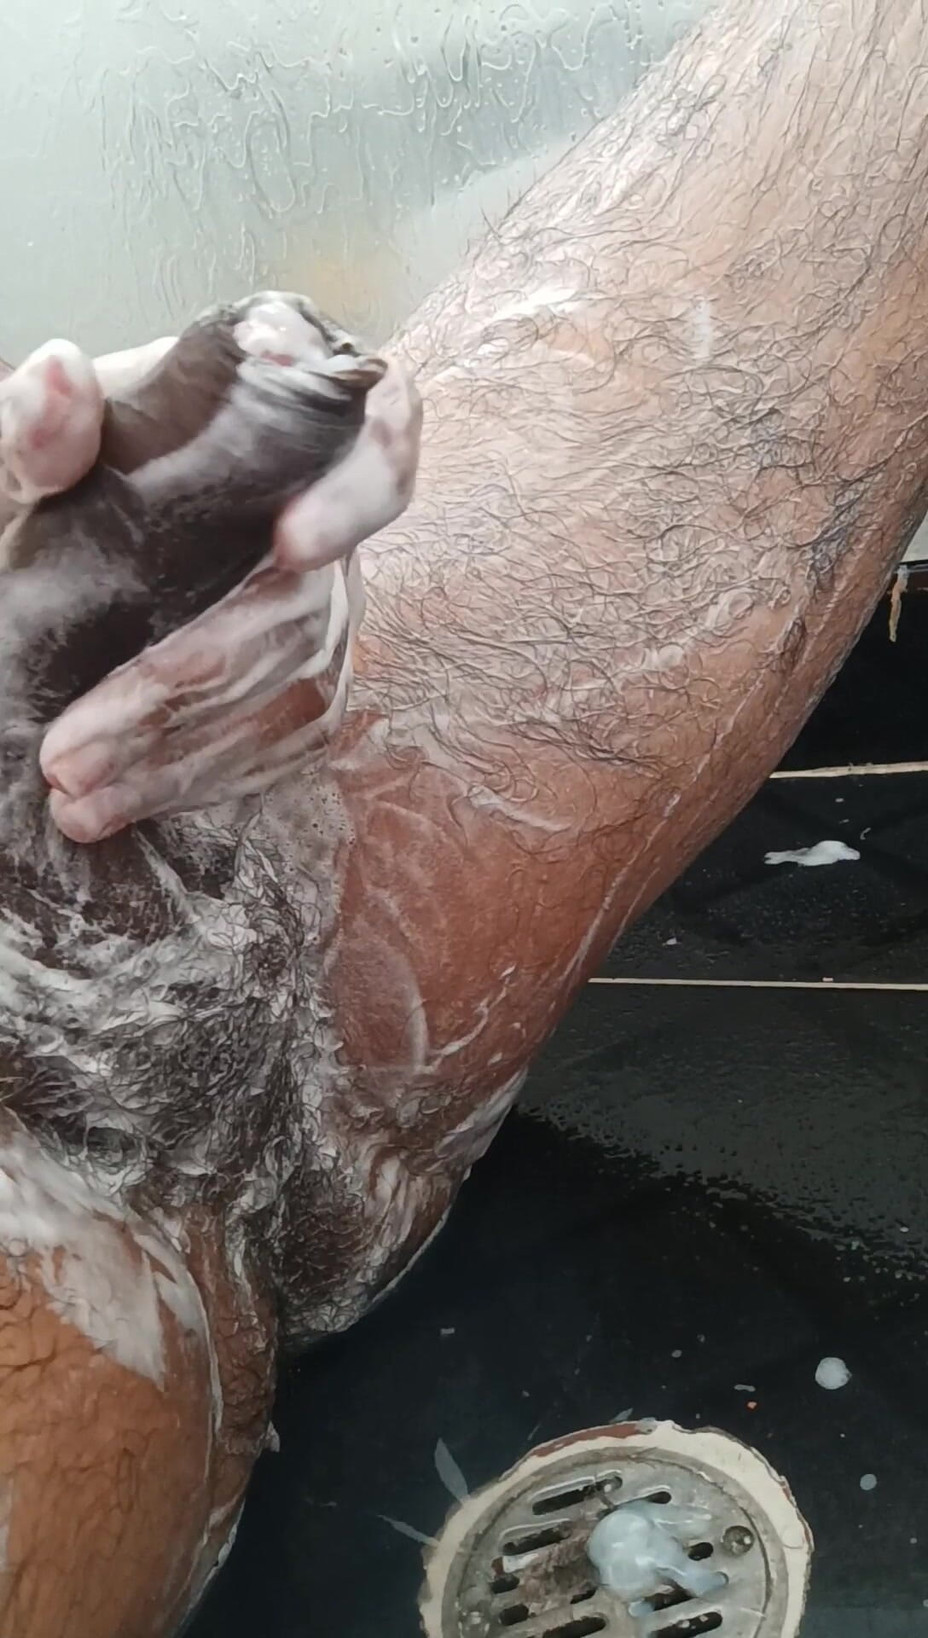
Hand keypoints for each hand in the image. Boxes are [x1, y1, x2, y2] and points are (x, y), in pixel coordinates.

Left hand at [0, 313, 420, 841]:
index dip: (360, 486)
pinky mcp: (319, 677)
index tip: (293, 541)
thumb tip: (59, 375)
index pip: (377, 424)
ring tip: (72, 786)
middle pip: (300, 600)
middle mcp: (331, 509)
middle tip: (78, 744)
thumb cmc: (82, 481)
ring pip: (289, 685)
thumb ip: (45, 424)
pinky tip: (121, 803)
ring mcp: (333, 602)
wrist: (83, 550)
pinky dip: (200, 777)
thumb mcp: (47, 451)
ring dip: (178, 748)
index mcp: (288, 418)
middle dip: (186, 679)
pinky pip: (287, 739)